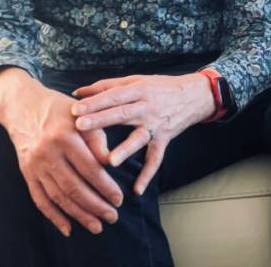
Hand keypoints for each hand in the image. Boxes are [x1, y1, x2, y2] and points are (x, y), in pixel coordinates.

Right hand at [0, 68, 123, 236]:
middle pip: (74, 187)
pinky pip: (39, 199)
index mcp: (65, 137)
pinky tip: (67, 228)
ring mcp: (35, 165)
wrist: (23, 106)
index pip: (89, 168)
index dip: (105, 187)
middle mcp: (48, 153)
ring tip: (96, 226)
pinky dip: (53, 216)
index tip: (119, 199)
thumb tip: (110, 163)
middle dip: (95, 206)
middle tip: (113, 217)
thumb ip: (97, 139)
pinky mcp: (26, 173)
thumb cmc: (60, 110)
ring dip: (78, 215)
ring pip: (58, 196)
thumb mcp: (83, 115)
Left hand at [72, 73, 214, 193]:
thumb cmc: (160, 87)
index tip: (75, 109)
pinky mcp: (165, 139)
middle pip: (122, 114)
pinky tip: (137, 189)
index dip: (95, 102)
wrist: (195, 95)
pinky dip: (148, 174)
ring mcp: (157, 125)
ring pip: (139, 138)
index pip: (114, 96)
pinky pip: (156, 158)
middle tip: (81, 127)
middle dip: (101, 120)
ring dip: (125, 149)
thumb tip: (77, 92)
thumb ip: (106, 87)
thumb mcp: (135, 81)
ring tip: (111, 161)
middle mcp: (148, 107)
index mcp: (139, 89)